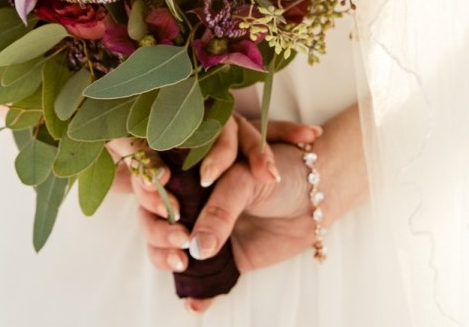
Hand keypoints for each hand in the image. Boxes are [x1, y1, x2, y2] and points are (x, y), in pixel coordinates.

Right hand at [125, 120, 321, 313]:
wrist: (318, 195)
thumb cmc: (283, 170)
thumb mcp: (248, 180)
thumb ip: (221, 210)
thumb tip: (196, 248)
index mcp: (193, 165)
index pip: (156, 176)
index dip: (151, 190)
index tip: (165, 204)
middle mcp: (192, 197)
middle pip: (153, 215)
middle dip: (158, 228)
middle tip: (181, 238)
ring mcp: (204, 228)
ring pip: (167, 246)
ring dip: (165, 258)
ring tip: (183, 266)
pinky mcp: (222, 258)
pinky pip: (199, 279)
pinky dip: (194, 292)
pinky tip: (195, 302)